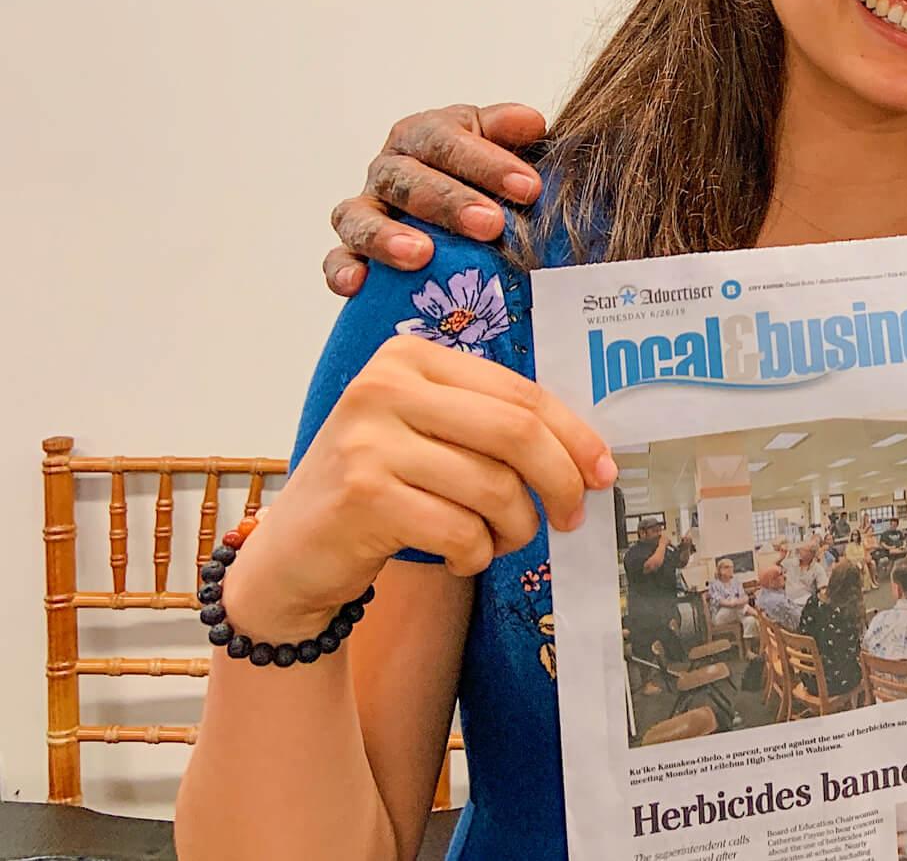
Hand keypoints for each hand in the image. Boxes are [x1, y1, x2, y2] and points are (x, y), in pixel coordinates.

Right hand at [226, 335, 614, 641]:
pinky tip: (463, 557)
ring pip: (494, 487)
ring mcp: (367, 439)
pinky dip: (477, 554)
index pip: (520, 392)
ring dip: (516, 528)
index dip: (574, 435)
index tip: (603, 472)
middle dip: (561, 481)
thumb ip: (492, 424)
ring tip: (502, 541)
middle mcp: (383, 386)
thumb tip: (591, 454)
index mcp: (410, 357)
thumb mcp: (430, 436)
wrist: (294, 554)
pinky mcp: (361, 495)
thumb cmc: (382, 490)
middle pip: (516, 432)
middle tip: (575, 516)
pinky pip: (460, 530)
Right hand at [324, 103, 549, 295]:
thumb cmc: (489, 176)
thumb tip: (530, 122)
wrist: (470, 204)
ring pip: (360, 216)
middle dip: (449, 201)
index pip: (447, 140)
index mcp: (425, 134)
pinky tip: (357, 285)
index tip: (529, 189)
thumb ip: (512, 131)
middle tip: (491, 225)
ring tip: (421, 256)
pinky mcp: (353, 248)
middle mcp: (390, 168)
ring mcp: (367, 208)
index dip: (487, 163)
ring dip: (387, 236)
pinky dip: (342, 270)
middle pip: (406, 178)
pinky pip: (337, 257)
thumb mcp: (504, 144)